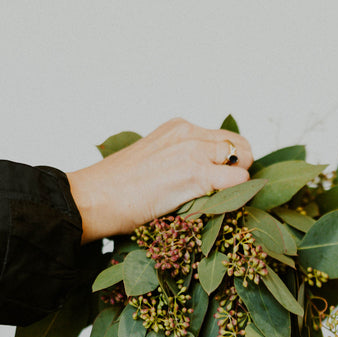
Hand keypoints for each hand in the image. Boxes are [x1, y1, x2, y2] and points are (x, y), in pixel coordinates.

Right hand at [67, 118, 252, 242]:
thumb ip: (178, 161)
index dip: (230, 161)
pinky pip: (237, 181)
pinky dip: (236, 196)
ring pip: (242, 161)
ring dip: (239, 183)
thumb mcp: (153, 161)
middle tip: (230, 194)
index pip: (223, 138)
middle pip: (239, 145)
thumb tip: (202, 181)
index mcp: (179, 127)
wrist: (95, 198)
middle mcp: (189, 132)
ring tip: (223, 203)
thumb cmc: (116, 190)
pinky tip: (221, 209)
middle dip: (242, 169)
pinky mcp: (195, 175)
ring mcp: (193, 151)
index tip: (224, 182)